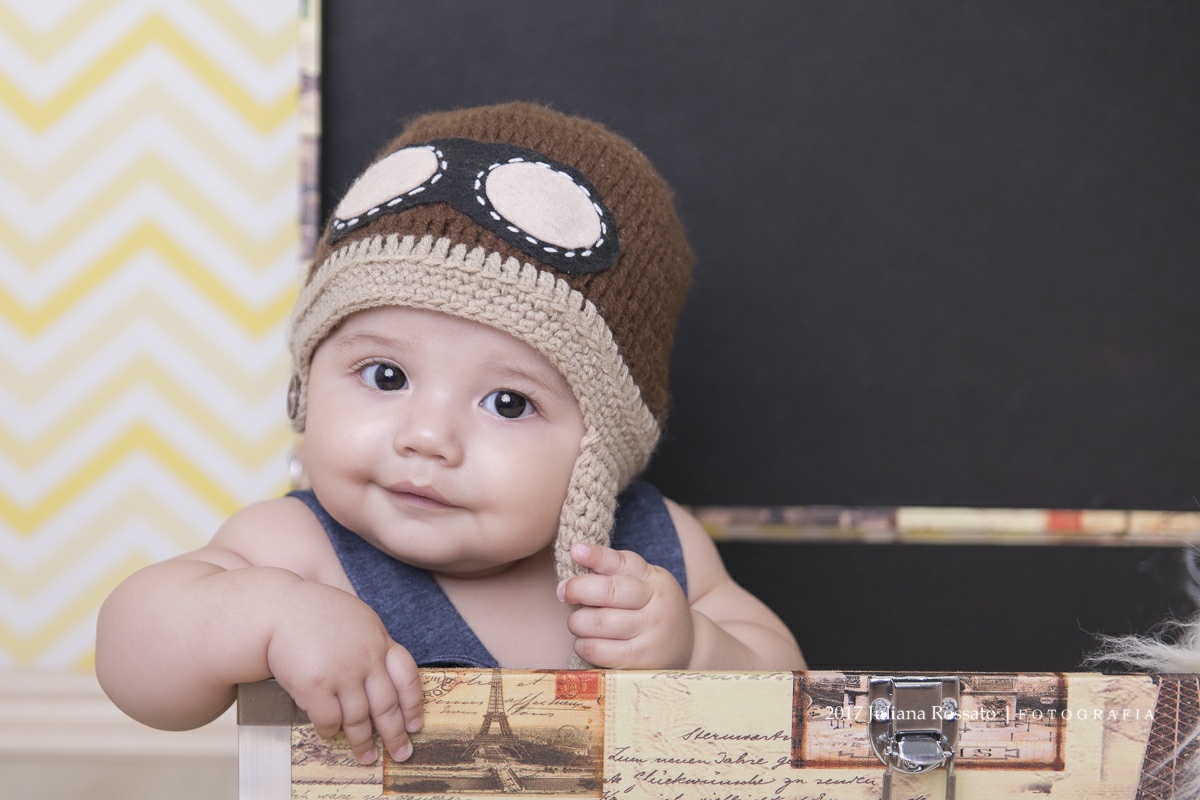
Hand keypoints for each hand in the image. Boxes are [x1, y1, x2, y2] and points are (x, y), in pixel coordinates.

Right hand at [265, 581, 422, 763]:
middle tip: (400, 753)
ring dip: (362, 741)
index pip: (408, 676)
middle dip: (395, 734)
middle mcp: (366, 658)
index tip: (415, 725)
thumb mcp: (358, 620)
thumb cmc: (317, 615)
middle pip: (387, 705)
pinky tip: (330, 734)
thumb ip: (374, 645)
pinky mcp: (316, 685)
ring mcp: (342, 672)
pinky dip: (330, 731)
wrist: (278, 609)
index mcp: (379, 640)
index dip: (413, 704)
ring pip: (359, 718)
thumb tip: (386, 678)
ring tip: (366, 755)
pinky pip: (329, 719)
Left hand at [558, 542, 693, 667]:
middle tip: (564, 591)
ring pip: (597, 622)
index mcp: (656, 580)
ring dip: (577, 621)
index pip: (624, 563)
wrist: (689, 648)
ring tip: (578, 621)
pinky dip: (583, 644)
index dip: (597, 556)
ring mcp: (650, 634)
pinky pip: (598, 650)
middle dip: (577, 589)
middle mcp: (657, 605)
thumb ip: (616, 570)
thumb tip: (577, 553)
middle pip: (609, 592)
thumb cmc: (653, 609)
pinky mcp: (640, 661)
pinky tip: (584, 642)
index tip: (575, 550)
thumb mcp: (646, 583)